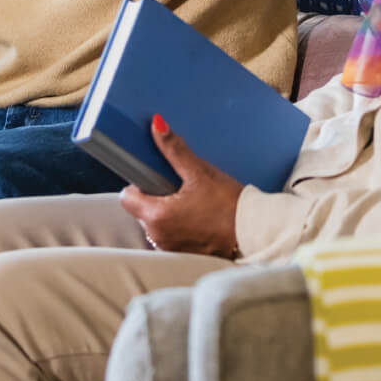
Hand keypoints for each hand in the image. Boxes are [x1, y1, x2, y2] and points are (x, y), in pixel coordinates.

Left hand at [118, 115, 242, 257]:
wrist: (254, 233)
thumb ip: (174, 150)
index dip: (138, 184)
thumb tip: (157, 126)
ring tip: (193, 203)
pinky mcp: (183, 254)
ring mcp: (170, 247)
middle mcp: (158, 236)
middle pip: (142, 210)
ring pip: (157, 223)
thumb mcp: (201, 173)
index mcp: (157, 215)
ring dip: (168, 213)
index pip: (127, 197)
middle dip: (156, 197)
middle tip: (180, 188)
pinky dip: (180, 226)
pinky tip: (198, 218)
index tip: (155, 177)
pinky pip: (172, 236)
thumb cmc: (229, 206)